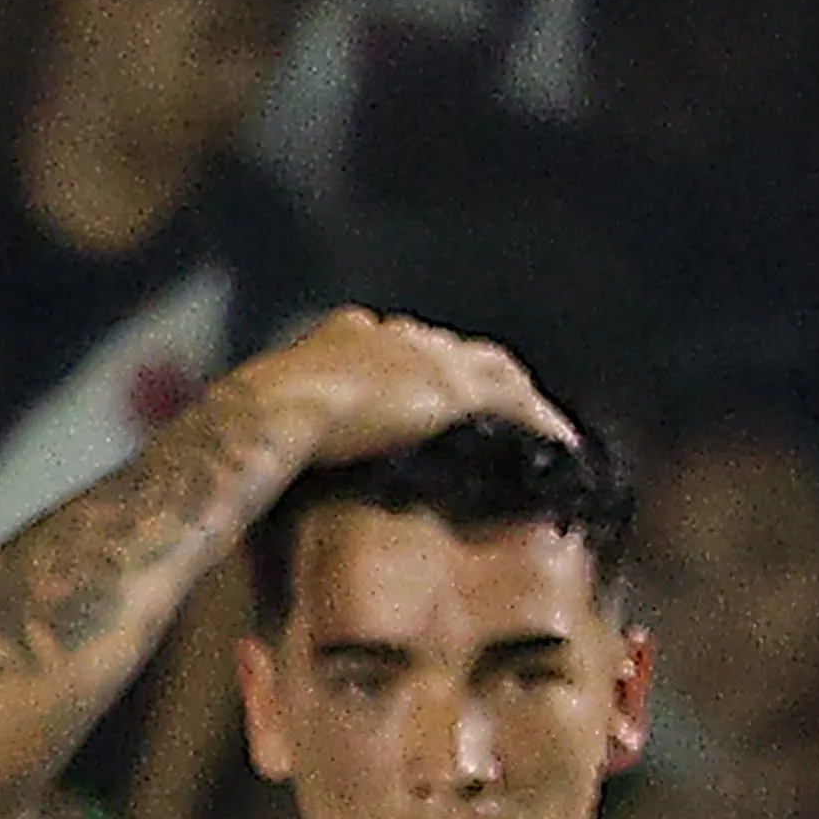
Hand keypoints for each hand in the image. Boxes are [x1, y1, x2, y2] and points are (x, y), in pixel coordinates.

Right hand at [221, 307, 573, 474]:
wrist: (268, 415)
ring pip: (497, 375)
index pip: (407, 351)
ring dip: (521, 402)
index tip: (441, 400)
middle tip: (510, 412)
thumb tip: (267, 479)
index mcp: (350, 338)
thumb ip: (289, 440)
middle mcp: (397, 339)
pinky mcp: (454, 392)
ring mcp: (428, 361)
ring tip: (542, 434)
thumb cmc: (254, 431)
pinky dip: (542, 427)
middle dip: (487, 382)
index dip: (430, 376)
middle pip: (459, 355)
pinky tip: (563, 449)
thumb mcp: (272, 427)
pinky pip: (517, 408)